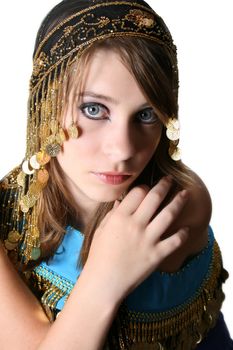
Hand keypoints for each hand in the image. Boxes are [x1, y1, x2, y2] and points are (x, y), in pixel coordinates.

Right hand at [83, 177, 188, 303]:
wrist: (103, 283)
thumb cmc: (98, 256)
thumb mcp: (101, 230)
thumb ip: (113, 214)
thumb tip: (121, 201)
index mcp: (119, 217)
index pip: (137, 192)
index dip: (144, 187)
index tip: (147, 188)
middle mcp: (135, 225)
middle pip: (154, 198)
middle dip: (164, 185)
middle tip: (170, 180)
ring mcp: (148, 240)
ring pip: (168, 215)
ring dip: (179, 202)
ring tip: (185, 194)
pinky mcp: (156, 255)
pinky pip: (174, 241)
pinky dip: (183, 233)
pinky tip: (187, 228)